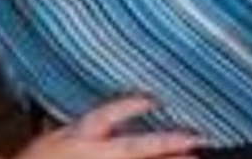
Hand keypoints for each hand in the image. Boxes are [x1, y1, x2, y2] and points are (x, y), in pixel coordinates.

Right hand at [14, 96, 205, 158]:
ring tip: (193, 158)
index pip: (109, 114)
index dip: (132, 105)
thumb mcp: (56, 135)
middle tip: (195, 138)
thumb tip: (107, 117)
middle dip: (166, 143)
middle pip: (136, 148)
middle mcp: (94, 155)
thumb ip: (84, 127)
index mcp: (80, 135)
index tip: (154, 98)